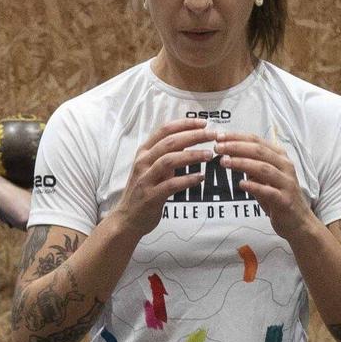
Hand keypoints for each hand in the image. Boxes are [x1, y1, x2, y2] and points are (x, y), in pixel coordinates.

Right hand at [109, 119, 214, 235]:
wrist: (127, 218)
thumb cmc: (143, 191)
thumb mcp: (152, 168)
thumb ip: (166, 155)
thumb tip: (188, 142)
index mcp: (144, 152)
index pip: (165, 130)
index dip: (185, 124)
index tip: (204, 122)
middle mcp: (143, 162)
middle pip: (170, 142)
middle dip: (194, 136)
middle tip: (213, 135)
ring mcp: (145, 178)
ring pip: (169, 160)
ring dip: (192, 156)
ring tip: (210, 155)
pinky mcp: (151, 196)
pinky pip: (171, 184)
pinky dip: (187, 180)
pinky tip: (200, 177)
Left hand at [212, 129, 313, 238]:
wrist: (299, 222)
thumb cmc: (279, 198)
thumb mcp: (264, 179)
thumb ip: (251, 167)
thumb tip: (231, 156)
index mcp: (280, 157)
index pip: (256, 141)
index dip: (237, 137)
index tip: (219, 137)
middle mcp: (285, 166)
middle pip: (259, 151)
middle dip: (236, 147)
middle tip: (218, 148)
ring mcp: (287, 183)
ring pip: (263, 168)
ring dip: (242, 163)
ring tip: (224, 162)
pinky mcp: (285, 200)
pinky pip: (269, 191)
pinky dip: (254, 186)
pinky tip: (241, 184)